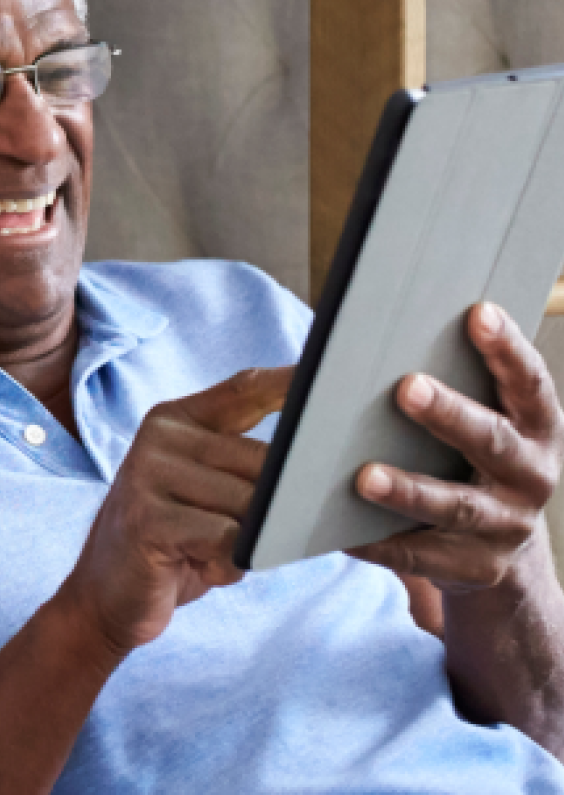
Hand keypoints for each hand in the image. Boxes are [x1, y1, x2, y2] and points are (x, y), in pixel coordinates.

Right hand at [61, 365, 290, 656]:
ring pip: (248, 502)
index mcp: (176, 418)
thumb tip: (318, 460)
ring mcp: (148, 474)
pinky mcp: (147, 519)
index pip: (245, 389)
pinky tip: (201, 567)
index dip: (292, 383)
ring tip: (215, 552)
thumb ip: (245, 465)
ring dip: (250, 538)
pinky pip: (224, 538)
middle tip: (275, 528)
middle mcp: (160, 437)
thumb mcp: (206, 489)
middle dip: (282, 498)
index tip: (337, 375)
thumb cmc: (174, 539)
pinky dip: (228, 562)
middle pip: (260, 458)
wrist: (106, 593)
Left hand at [350, 302, 563, 592]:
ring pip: (455, 508)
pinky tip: (341, 534)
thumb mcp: (485, 417)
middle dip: (450, 415)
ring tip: (363, 476)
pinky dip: (379, 545)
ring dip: (409, 490)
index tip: (478, 312)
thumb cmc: (474, 455)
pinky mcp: (473, 567)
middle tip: (406, 387)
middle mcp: (531, 476)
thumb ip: (453, 381)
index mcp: (536, 428)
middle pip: (492, 442)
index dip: (508, 349)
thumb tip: (381, 329)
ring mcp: (505, 527)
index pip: (530, 384)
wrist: (501, 547)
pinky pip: (420, 557)